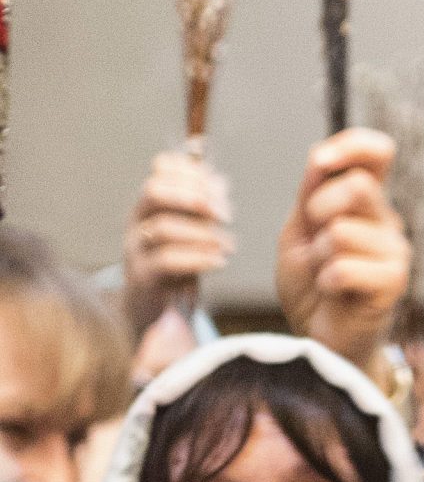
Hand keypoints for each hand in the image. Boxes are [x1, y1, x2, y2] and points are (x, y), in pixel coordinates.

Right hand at [121, 149, 233, 337]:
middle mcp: (138, 221)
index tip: (221, 190)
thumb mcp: (191, 231)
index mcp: (151, 203)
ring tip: (229, 245)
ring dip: (203, 233)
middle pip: (153, 191)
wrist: (158, 312)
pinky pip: (166, 261)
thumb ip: (203, 207)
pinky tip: (219, 262)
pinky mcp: (142, 277)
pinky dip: (198, 258)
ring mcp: (136, 248)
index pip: (160, 169)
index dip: (192, 172)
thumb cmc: (178, 265)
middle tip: (226, 215)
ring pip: (163, 227)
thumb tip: (219, 182)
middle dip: (194, 197)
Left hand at [276, 130, 411, 384]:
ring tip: (326, 275)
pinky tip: (333, 293)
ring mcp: (395, 252)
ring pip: (343, 231)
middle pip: (357, 187)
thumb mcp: (299, 231)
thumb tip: (322, 158)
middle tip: (315, 241)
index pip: (377, 153)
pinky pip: (344, 267)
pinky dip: (326, 281)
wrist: (319, 340)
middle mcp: (388, 222)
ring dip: (319, 255)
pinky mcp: (393, 283)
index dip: (352, 145)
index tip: (321, 162)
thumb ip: (310, 194)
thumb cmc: (311, 286)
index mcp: (367, 202)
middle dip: (319, 209)